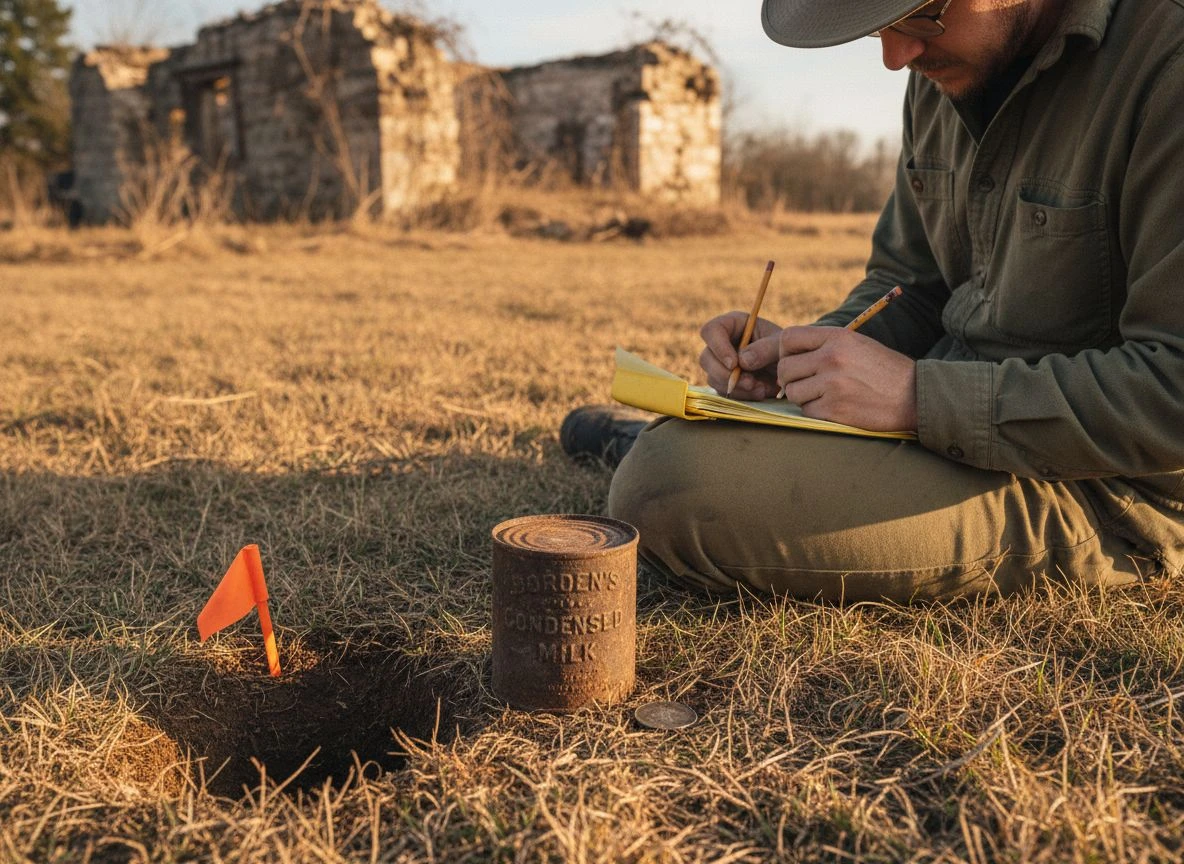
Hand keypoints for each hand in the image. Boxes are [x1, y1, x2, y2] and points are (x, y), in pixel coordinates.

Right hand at [699, 311, 782, 399]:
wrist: (792, 367)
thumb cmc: (785, 348)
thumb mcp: (781, 345)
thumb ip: (765, 349)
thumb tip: (742, 362)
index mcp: (733, 324)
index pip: (711, 330)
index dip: (718, 347)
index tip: (734, 364)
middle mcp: (722, 343)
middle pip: (706, 358)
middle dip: (726, 374)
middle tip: (750, 383)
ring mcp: (721, 364)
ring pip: (713, 378)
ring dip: (736, 387)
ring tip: (761, 388)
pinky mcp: (725, 381)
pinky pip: (723, 391)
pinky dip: (741, 395)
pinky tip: (760, 392)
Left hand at [777, 326, 917, 431]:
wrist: (915, 395)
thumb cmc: (884, 370)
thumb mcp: (857, 344)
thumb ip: (824, 344)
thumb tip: (785, 353)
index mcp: (838, 337)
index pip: (788, 337)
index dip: (783, 351)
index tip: (792, 361)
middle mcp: (832, 357)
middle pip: (785, 368)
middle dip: (790, 378)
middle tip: (806, 383)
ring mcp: (833, 384)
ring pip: (792, 392)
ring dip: (803, 397)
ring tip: (824, 395)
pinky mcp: (835, 409)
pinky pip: (806, 411)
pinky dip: (815, 412)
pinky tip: (834, 407)